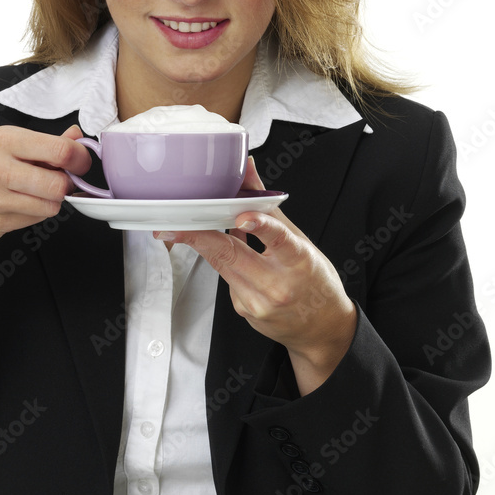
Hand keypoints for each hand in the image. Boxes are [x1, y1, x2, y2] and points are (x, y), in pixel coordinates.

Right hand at [0, 124, 90, 256]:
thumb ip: (39, 142)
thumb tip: (75, 137)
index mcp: (2, 141)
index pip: (60, 151)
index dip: (79, 158)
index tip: (80, 162)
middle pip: (59, 185)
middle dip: (65, 184)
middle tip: (58, 179)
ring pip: (49, 207)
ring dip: (48, 201)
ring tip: (31, 191)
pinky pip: (32, 222)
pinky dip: (31, 213)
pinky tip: (14, 203)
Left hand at [153, 157, 356, 394]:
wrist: (322, 327)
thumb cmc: (313, 279)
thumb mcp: (299, 239)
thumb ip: (268, 206)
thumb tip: (247, 167)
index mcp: (298, 262)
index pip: (280, 240)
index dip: (260, 226)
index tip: (243, 216)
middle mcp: (277, 285)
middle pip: (232, 257)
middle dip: (199, 238)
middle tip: (172, 227)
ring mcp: (257, 302)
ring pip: (221, 265)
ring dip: (205, 244)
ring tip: (188, 229)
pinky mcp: (243, 310)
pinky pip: (225, 277)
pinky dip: (223, 261)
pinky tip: (232, 257)